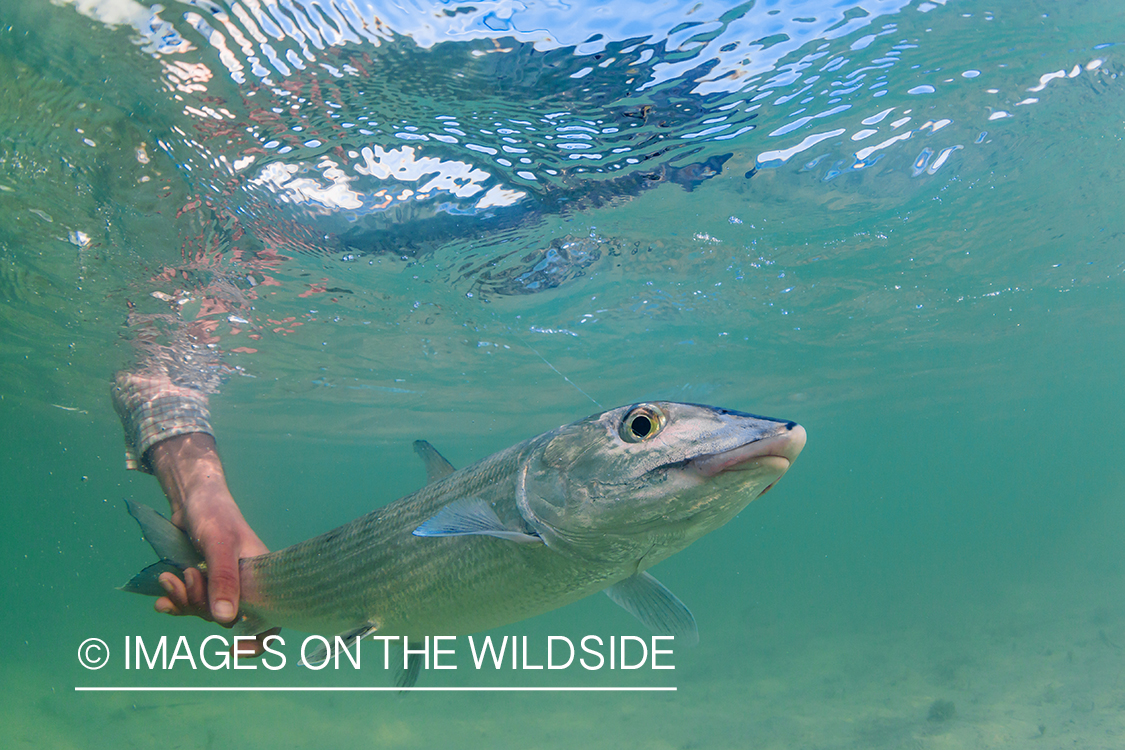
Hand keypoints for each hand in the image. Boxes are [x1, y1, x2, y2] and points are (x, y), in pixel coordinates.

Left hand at [148, 433, 278, 654]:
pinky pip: (191, 604)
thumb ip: (224, 581)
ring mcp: (224, 584)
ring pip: (205, 611)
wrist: (191, 498)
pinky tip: (161, 599)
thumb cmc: (215, 514)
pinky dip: (175, 603)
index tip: (232, 650)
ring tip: (168, 578)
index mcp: (263, 578)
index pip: (271, 619)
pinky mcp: (205, 582)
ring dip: (183, 600)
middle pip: (226, 617)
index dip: (256, 639)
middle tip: (186, 577)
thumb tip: (225, 622)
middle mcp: (246, 585)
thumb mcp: (220, 545)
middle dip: (199, 605)